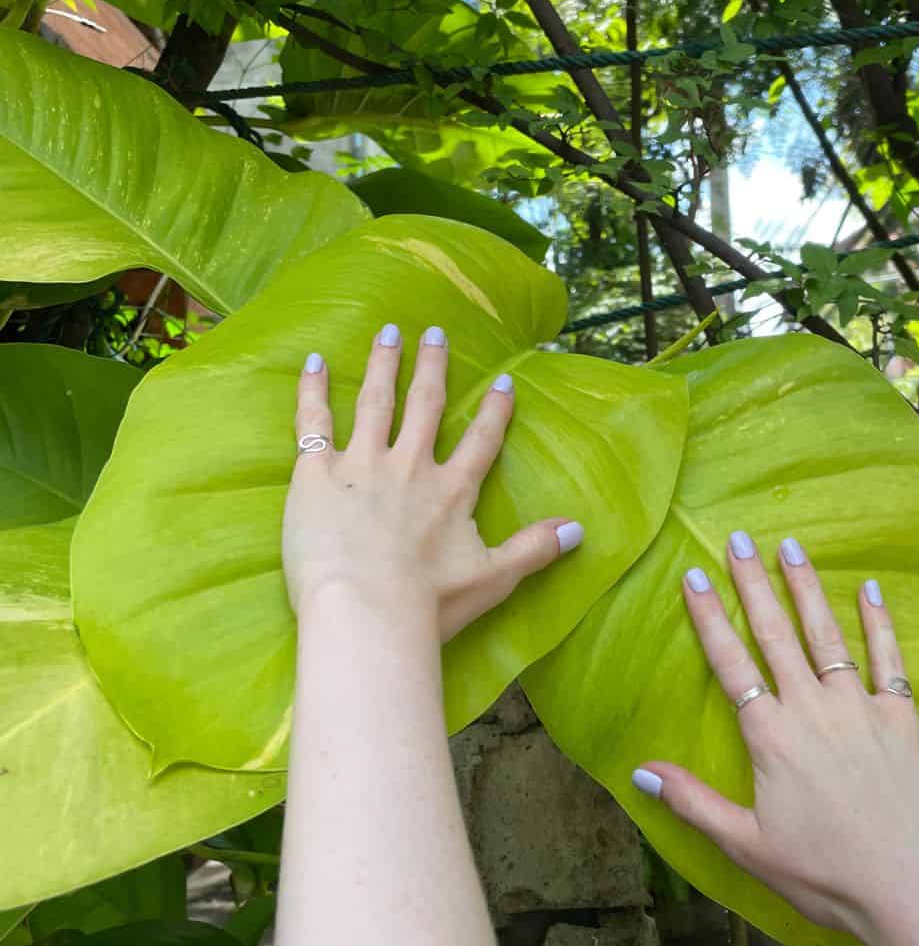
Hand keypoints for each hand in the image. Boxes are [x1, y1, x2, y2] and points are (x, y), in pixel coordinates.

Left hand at [281, 323, 582, 637]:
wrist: (367, 613)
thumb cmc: (428, 605)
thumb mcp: (494, 579)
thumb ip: (535, 549)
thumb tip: (579, 529)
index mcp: (451, 491)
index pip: (480, 441)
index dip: (494, 411)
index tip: (503, 382)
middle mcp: (410, 466)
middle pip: (425, 406)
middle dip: (432, 367)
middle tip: (434, 332)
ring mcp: (362, 464)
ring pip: (376, 401)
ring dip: (383, 365)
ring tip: (388, 333)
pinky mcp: (317, 474)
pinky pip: (314, 421)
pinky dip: (313, 389)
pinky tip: (315, 362)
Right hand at [633, 535, 918, 945]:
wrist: (911, 887)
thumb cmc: (825, 874)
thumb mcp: (747, 845)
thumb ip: (694, 802)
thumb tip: (639, 772)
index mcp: (770, 736)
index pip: (731, 664)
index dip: (709, 618)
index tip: (694, 575)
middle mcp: (812, 708)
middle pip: (775, 634)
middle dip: (753, 583)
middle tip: (738, 538)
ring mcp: (859, 707)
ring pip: (826, 634)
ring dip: (806, 588)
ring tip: (791, 546)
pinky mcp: (901, 718)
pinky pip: (888, 659)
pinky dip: (879, 622)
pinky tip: (870, 589)